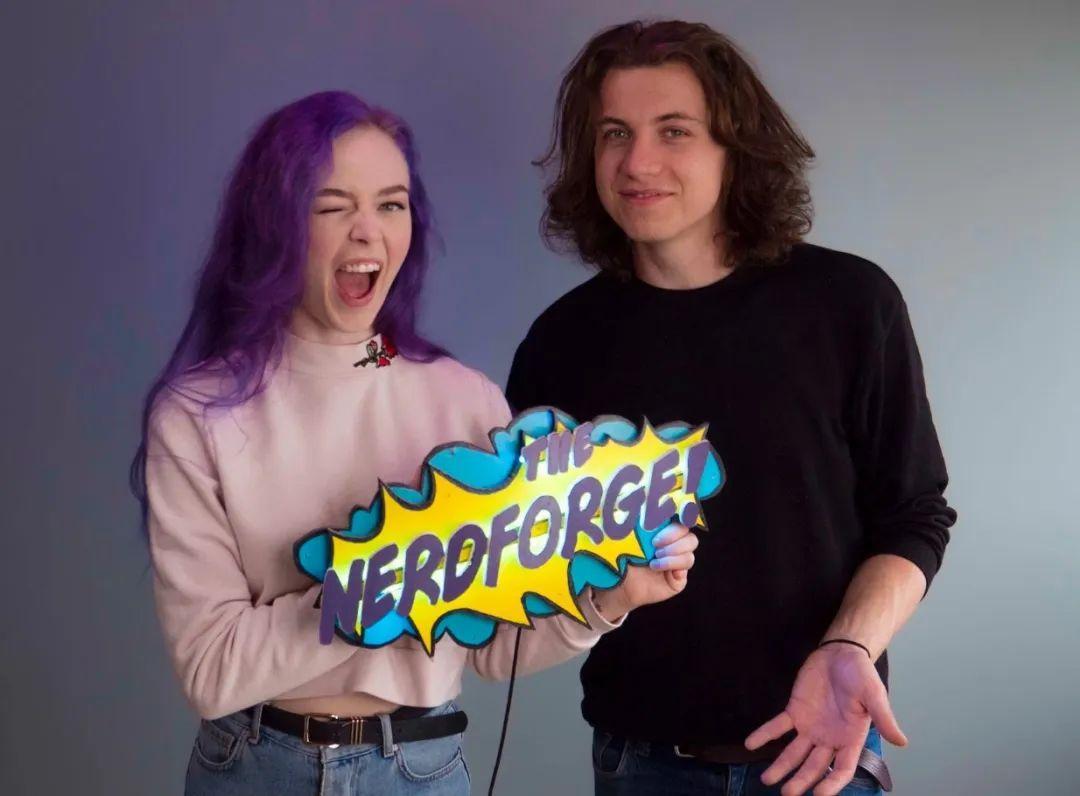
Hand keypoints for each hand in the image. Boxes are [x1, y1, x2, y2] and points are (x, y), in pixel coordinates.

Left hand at [593, 523, 698, 620]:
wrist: (620, 583)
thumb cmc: (623, 557)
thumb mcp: (631, 535)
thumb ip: (642, 519)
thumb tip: (649, 498)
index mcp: (665, 531)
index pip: (682, 519)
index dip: (682, 515)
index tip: (673, 516)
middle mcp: (675, 545)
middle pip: (689, 534)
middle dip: (673, 536)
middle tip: (655, 543)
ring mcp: (679, 561)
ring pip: (690, 549)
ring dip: (672, 551)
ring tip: (655, 557)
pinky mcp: (680, 576)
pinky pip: (686, 564)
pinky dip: (672, 563)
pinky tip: (656, 566)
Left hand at [744, 643, 907, 795]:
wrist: (841, 652)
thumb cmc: (861, 674)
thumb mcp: (875, 694)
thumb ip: (884, 718)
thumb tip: (902, 742)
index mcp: (851, 739)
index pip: (842, 768)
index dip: (831, 783)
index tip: (818, 794)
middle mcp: (829, 738)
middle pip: (814, 766)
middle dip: (801, 780)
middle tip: (786, 794)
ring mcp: (810, 726)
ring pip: (794, 752)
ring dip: (780, 766)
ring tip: (766, 779)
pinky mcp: (795, 711)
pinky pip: (778, 726)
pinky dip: (764, 734)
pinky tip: (750, 743)